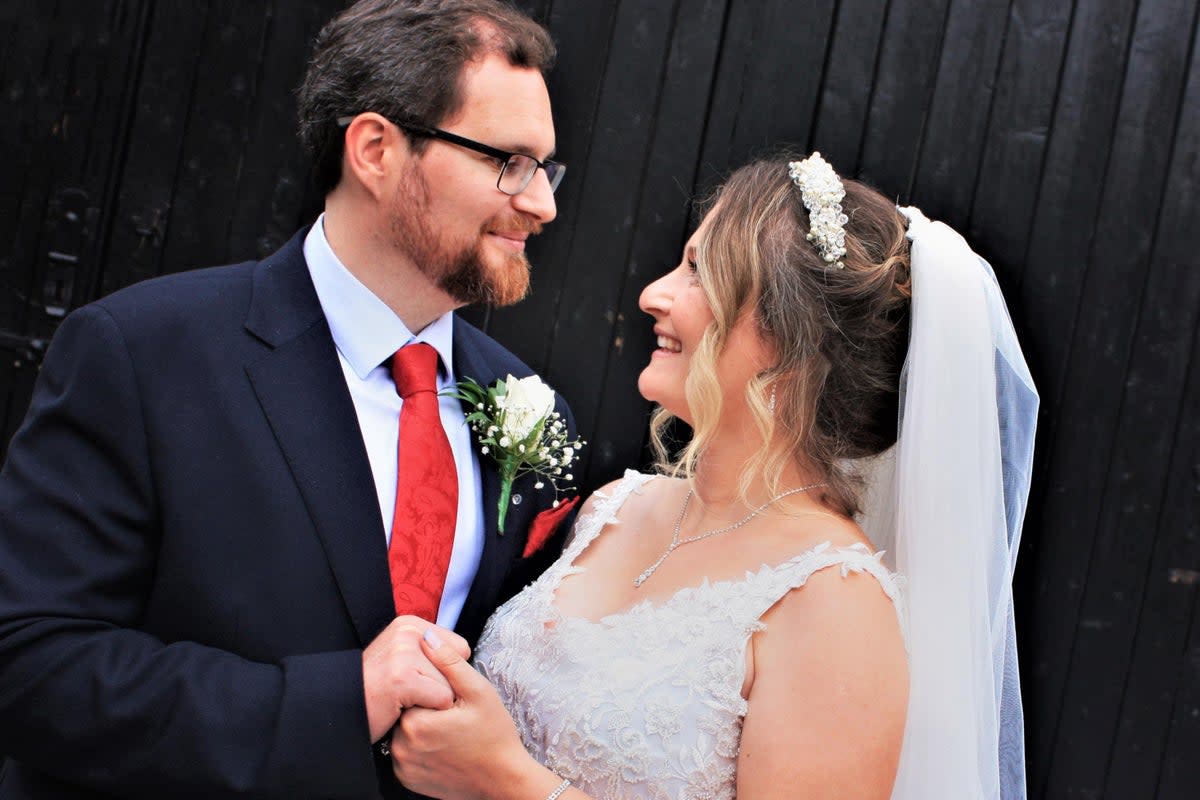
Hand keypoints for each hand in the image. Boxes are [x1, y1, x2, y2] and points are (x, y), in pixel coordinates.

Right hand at [362, 616, 470, 741]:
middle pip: (456, 666)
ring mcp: (403, 653)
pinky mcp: (403, 677)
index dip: (445, 671)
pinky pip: (441, 699)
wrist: (340, 710)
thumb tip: (464, 653)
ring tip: (404, 700)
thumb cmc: (375, 691)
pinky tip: (402, 708)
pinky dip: (427, 711)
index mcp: (410, 624)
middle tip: (410, 693)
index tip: (419, 679)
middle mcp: (407, 632)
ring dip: (431, 701)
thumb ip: (430, 652)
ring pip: (450, 685)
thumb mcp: (401, 658)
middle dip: (439, 687)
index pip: (459, 648)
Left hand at [389, 631, 540, 799]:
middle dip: (426, 707)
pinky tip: (442, 747)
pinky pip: (405, 754)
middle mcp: (401, 748)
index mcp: (416, 723)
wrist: (502, 779)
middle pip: (406, 710)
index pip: (411, 690)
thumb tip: (428, 636)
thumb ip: (450, 662)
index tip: (452, 701)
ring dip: (421, 727)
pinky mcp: (407, 780)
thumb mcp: (478, 691)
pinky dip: (419, 748)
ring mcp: (403, 767)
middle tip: (454, 717)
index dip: (432, 689)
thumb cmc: (495, 734)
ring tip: (449, 733)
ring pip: (403, 731)